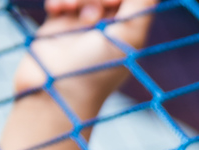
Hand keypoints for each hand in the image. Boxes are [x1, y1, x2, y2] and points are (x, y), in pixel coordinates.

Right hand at [14, 0, 155, 110]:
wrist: (56, 92)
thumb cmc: (97, 69)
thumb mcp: (127, 37)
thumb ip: (142, 6)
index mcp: (129, 29)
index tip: (111, 2)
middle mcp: (108, 25)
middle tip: (91, 14)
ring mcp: (84, 23)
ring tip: (68, 8)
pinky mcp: (61, 23)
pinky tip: (56, 9)